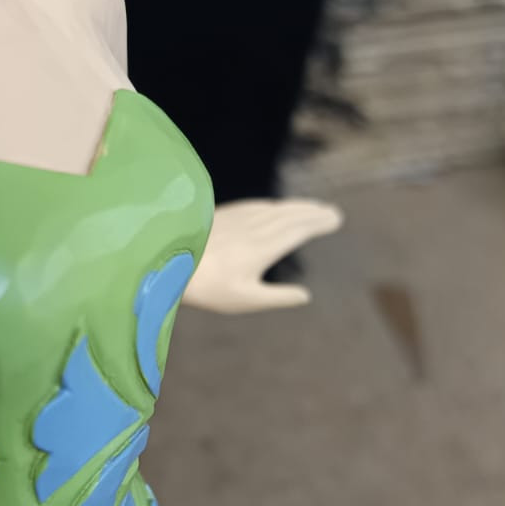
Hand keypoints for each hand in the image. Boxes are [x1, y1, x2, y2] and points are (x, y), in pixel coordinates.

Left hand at [185, 199, 342, 314]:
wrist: (169, 263)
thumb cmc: (209, 288)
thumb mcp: (246, 299)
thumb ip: (278, 297)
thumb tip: (305, 296)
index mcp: (264, 248)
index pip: (298, 230)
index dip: (318, 223)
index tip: (335, 219)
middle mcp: (254, 228)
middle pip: (290, 215)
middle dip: (312, 212)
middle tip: (331, 212)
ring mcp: (238, 219)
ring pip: (274, 208)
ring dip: (296, 206)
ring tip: (312, 207)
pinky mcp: (223, 215)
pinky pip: (255, 206)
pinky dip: (273, 205)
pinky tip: (274, 207)